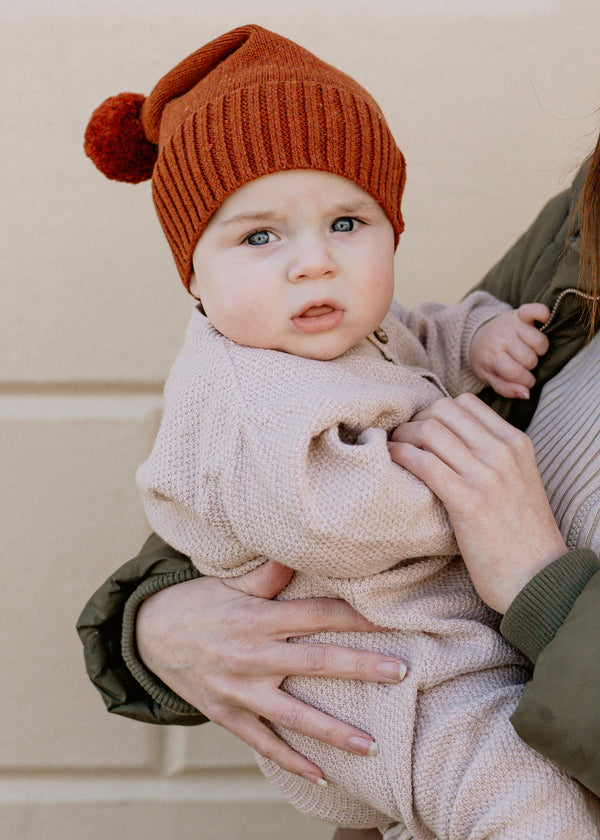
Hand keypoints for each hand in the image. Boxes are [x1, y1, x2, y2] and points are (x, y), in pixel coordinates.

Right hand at [136, 559, 405, 783]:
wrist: (148, 636)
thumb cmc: (197, 603)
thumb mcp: (227, 581)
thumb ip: (266, 574)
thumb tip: (297, 548)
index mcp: (256, 619)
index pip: (315, 616)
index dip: (354, 617)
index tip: (389, 620)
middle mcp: (251, 656)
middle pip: (316, 663)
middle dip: (361, 668)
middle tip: (401, 672)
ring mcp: (239, 691)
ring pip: (294, 715)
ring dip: (335, 731)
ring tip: (373, 745)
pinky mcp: (228, 715)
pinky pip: (263, 743)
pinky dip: (292, 761)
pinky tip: (323, 775)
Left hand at [388, 394, 566, 612]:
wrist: (537, 578)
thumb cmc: (521, 535)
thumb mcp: (519, 481)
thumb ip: (494, 456)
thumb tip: (452, 439)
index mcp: (517, 443)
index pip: (466, 402)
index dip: (436, 411)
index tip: (422, 428)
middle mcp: (503, 453)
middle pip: (443, 410)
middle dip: (416, 419)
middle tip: (403, 438)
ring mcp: (486, 476)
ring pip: (429, 431)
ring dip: (402, 436)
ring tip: (393, 450)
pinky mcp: (467, 502)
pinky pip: (424, 462)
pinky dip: (401, 456)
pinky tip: (392, 461)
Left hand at [470, 303, 549, 398]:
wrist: (476, 335)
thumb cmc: (487, 360)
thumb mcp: (489, 378)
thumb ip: (507, 389)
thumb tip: (527, 394)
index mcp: (492, 356)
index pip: (517, 373)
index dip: (526, 380)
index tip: (526, 379)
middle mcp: (501, 339)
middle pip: (530, 358)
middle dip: (530, 365)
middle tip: (523, 362)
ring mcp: (511, 324)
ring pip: (539, 341)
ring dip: (539, 349)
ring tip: (529, 349)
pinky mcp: (519, 313)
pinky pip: (537, 310)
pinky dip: (543, 314)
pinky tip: (541, 323)